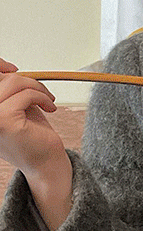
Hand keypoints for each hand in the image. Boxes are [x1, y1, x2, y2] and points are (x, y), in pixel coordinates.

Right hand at [0, 59, 72, 230]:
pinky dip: (42, 97)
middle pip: (1, 78)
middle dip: (26, 81)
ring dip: (37, 88)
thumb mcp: (15, 106)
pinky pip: (26, 95)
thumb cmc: (31, 134)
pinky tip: (50, 108)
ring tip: (47, 99)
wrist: (45, 162)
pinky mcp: (4, 121)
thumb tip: (5, 68)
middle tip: (43, 93)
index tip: (13, 68)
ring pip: (14, 83)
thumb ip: (6, 89)